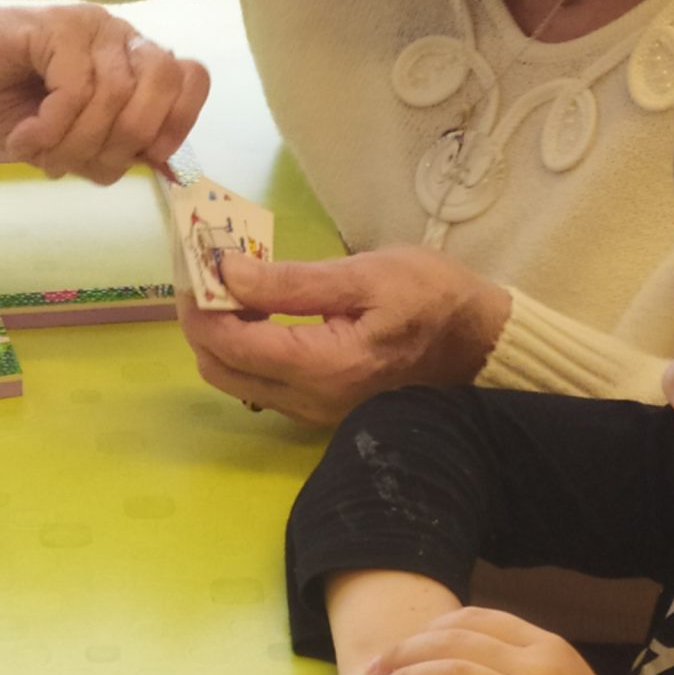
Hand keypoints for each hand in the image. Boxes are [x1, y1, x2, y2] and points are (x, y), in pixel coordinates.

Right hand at [0, 0, 208, 182]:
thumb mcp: (61, 136)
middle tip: (78, 164)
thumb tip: (148, 165)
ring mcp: (87, 26)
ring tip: (40, 154)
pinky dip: (51, 127)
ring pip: (117, 95)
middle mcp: (116, 36)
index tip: (148, 158)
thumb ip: (105, 143)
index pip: (190, 79)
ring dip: (78, 142)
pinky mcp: (53, 25)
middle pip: (162, 87)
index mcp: (128, 59)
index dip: (178, 123)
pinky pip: (75, 88)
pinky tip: (24, 139)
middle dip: (124, 142)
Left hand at [178, 246, 511, 425]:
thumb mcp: (363, 276)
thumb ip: (290, 282)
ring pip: (236, 380)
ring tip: (233, 285)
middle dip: (202, 321)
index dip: (199, 305)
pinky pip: (261, 383)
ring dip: (221, 335)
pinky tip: (260, 311)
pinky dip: (246, 348)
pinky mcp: (321, 407)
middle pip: (220, 370)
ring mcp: (315, 411)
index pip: (229, 345)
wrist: (480, 341)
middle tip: (208, 272)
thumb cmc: (430, 297)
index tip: (194, 263)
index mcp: (322, 367)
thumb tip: (226, 274)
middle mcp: (310, 402)